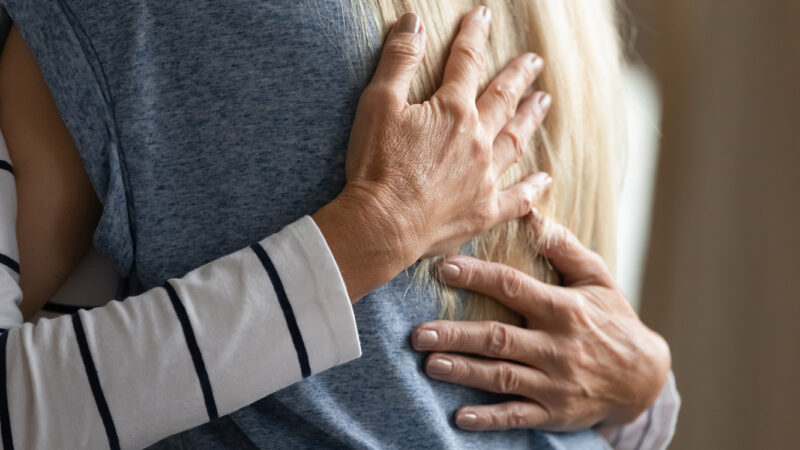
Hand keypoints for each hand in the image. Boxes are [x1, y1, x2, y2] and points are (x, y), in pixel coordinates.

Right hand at [315, 7, 552, 299]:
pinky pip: (518, 198)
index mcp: (453, 111)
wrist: (382, 225)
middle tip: (534, 62)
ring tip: (542, 102)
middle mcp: (478, 140)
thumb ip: (399, 60)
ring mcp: (486, 177)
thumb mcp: (378, 103)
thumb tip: (413, 22)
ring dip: (529, 119)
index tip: (483, 16)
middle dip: (518, 76)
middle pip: (503, 100)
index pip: (466, 63)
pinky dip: (532, 188)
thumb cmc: (376, 165)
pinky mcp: (485, 211)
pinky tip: (543, 179)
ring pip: (516, 140)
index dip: (474, 35)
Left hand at [411, 209, 670, 430]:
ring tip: (430, 364)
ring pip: (502, 377)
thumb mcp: (598, 280)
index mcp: (564, 309)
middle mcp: (557, 346)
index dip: (477, 277)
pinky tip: (460, 416)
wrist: (645, 377)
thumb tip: (532, 214)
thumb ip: (565, 249)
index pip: (513, 287)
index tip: (443, 268)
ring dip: (464, 371)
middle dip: (456, 335)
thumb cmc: (614, 321)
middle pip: (498, 338)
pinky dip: (489, 418)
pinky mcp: (554, 413)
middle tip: (418, 333)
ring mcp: (555, 383)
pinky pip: (518, 416)